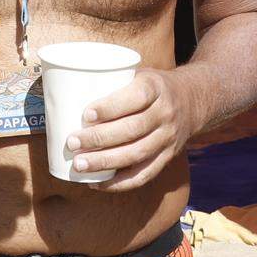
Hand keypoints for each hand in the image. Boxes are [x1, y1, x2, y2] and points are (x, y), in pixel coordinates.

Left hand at [66, 67, 198, 191]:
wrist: (193, 99)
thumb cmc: (152, 86)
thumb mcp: (139, 73)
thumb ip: (111, 79)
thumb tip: (62, 83)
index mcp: (156, 87)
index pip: (136, 97)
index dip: (111, 107)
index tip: (86, 114)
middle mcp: (165, 113)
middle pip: (133, 129)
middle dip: (100, 138)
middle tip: (73, 142)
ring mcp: (168, 137)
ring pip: (137, 153)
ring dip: (106, 162)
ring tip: (79, 164)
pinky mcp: (168, 157)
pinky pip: (144, 174)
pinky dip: (120, 183)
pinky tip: (97, 183)